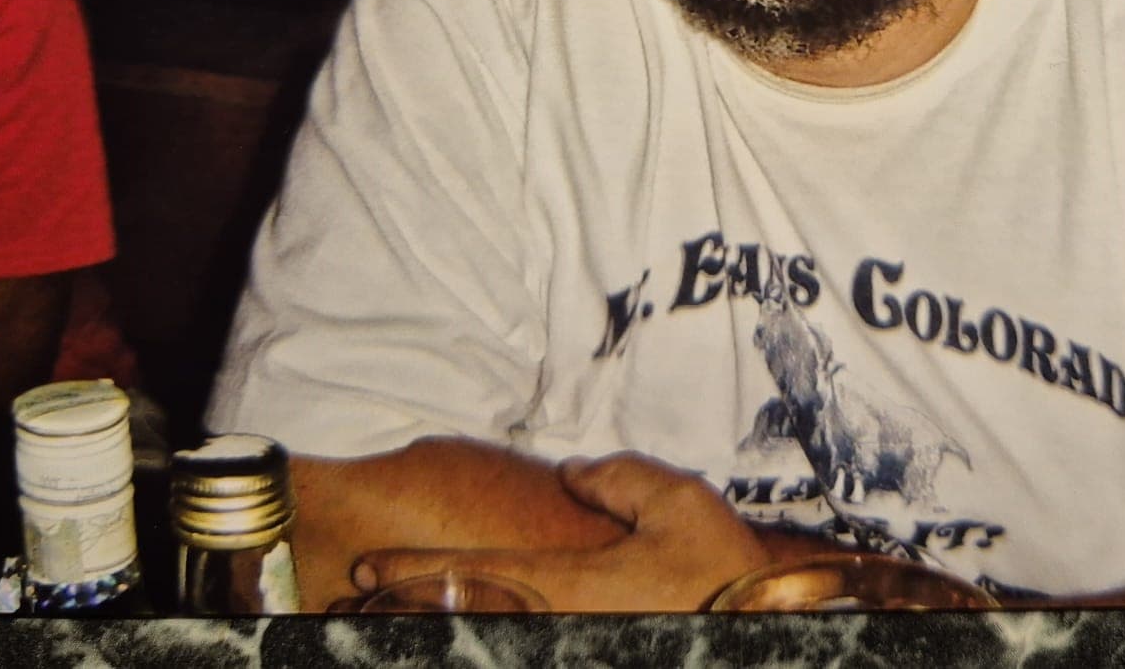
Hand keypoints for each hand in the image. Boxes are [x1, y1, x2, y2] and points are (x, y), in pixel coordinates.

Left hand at [351, 451, 770, 611]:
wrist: (762, 634)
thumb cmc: (723, 575)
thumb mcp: (682, 505)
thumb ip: (622, 479)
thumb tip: (576, 473)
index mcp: (569, 585)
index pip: (472, 575)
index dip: (413, 572)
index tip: (366, 571)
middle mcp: (558, 627)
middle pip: (469, 620)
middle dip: (414, 608)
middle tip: (363, 601)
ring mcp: (571, 647)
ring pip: (495, 638)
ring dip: (451, 623)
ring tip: (409, 613)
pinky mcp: (590, 651)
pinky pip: (532, 644)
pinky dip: (495, 632)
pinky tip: (480, 620)